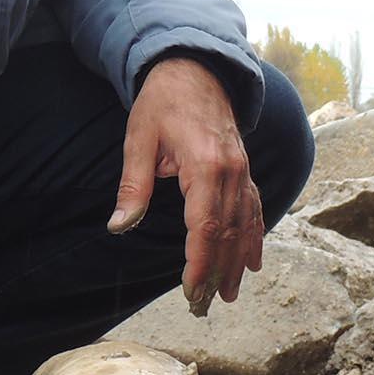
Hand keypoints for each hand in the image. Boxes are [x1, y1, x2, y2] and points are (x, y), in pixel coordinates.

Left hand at [110, 55, 262, 311]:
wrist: (195, 68)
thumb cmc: (163, 102)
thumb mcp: (139, 139)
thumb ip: (133, 185)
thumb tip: (118, 226)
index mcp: (205, 165)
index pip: (205, 226)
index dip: (200, 262)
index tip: (191, 290)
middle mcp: (231, 172)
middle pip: (228, 232)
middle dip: (217, 272)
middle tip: (203, 305)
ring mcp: (243, 171)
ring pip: (245, 225)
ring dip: (237, 262)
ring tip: (230, 294)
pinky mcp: (245, 170)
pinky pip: (255, 209)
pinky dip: (255, 236)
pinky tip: (253, 260)